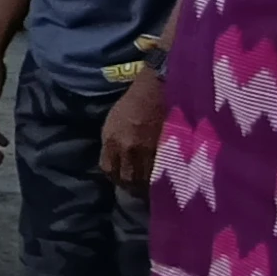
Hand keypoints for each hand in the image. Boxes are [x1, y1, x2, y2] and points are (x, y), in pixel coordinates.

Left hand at [99, 69, 166, 189]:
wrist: (159, 87)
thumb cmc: (135, 101)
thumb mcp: (114, 120)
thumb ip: (112, 143)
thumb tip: (116, 162)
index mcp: (111, 139)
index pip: (108, 169)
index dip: (115, 177)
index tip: (120, 179)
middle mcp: (128, 147)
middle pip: (127, 178)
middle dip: (130, 185)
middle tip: (137, 188)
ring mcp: (149, 149)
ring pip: (145, 179)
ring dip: (147, 185)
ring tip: (151, 187)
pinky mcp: (168, 149)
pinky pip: (163, 171)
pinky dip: (163, 177)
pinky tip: (165, 178)